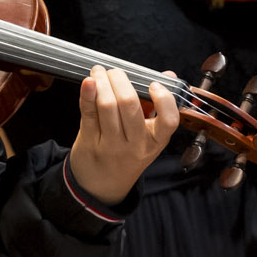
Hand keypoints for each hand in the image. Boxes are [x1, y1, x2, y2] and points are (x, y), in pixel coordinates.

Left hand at [66, 63, 180, 208]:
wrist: (103, 184)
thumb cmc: (128, 152)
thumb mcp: (148, 135)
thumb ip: (157, 104)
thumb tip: (167, 76)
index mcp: (156, 140)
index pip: (169, 121)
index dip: (163, 99)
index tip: (154, 85)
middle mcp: (135, 145)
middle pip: (129, 105)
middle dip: (120, 80)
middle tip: (115, 72)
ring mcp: (112, 145)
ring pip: (107, 106)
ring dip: (102, 82)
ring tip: (99, 72)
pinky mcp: (90, 142)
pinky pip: (89, 113)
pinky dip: (87, 93)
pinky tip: (88, 82)